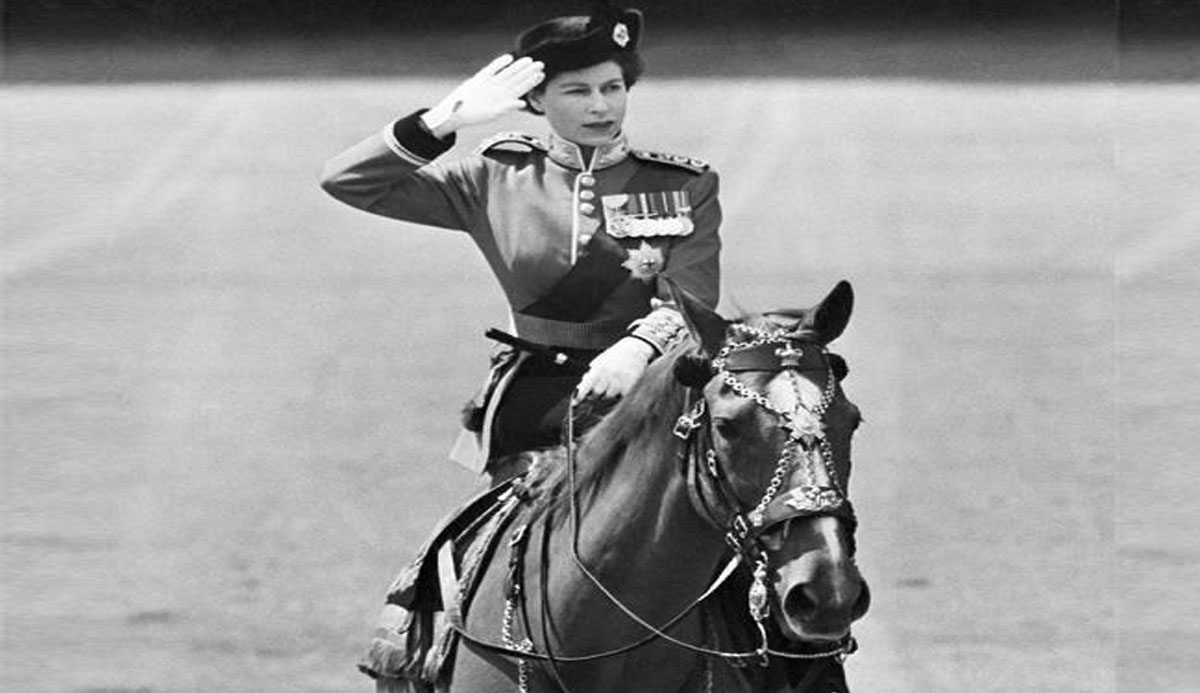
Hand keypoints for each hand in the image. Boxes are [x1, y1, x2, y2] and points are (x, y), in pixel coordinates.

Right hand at [421, 55, 543, 137]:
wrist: (457, 112)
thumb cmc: (475, 116)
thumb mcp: (493, 114)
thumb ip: (508, 107)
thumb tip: (523, 103)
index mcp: (505, 99)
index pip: (521, 88)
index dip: (531, 81)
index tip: (540, 75)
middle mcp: (500, 90)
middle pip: (516, 79)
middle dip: (528, 71)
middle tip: (540, 64)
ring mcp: (491, 83)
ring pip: (507, 73)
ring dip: (518, 67)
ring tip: (529, 60)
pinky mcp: (481, 78)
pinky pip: (492, 69)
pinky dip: (499, 63)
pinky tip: (508, 58)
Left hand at [575, 337, 655, 401]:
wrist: (636, 349)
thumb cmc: (616, 355)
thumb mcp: (601, 360)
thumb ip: (591, 373)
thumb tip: (581, 386)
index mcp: (599, 368)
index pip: (586, 386)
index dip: (580, 395)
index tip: (576, 402)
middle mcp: (608, 376)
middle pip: (596, 394)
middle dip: (594, 394)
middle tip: (596, 392)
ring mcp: (619, 382)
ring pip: (608, 397)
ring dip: (606, 394)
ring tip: (610, 386)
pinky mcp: (629, 387)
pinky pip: (619, 397)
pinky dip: (617, 394)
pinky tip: (619, 387)